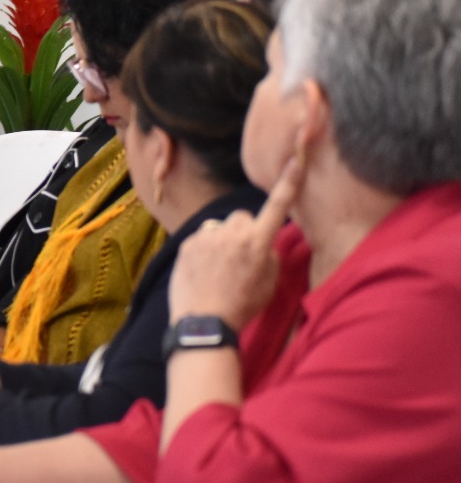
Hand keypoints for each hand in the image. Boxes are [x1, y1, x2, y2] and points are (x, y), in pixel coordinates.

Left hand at [169, 151, 303, 328]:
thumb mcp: (270, 284)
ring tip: (219, 268)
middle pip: (242, 217)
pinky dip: (204, 250)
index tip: (294, 160)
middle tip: (241, 256)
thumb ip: (270, 256)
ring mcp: (207, 236)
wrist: (203, 322)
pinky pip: (202, 238)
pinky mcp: (187, 242)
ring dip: (222, 240)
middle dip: (244, 231)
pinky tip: (203, 271)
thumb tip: (263, 243)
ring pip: (220, 228)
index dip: (287, 183)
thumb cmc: (242, 306)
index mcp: (258, 243)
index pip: (276, 207)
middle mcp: (233, 233)